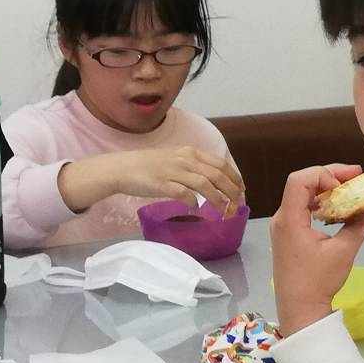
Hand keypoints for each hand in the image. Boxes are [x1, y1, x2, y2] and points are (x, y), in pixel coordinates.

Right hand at [61, 146, 244, 215]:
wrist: (122, 168)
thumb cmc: (149, 165)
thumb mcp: (175, 158)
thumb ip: (193, 166)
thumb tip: (212, 180)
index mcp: (190, 152)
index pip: (220, 164)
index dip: (235, 177)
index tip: (241, 188)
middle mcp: (185, 159)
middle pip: (217, 175)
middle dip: (232, 190)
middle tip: (237, 204)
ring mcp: (174, 171)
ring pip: (205, 184)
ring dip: (217, 198)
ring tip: (223, 210)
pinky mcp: (162, 184)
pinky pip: (184, 194)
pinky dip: (194, 202)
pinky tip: (197, 209)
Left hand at [270, 164, 363, 334]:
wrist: (299, 310)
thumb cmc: (318, 282)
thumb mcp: (344, 251)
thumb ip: (359, 224)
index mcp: (290, 219)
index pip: (300, 179)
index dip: (324, 175)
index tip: (345, 187)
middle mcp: (282, 218)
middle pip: (303, 183)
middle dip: (331, 176)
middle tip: (357, 176)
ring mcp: (283, 226)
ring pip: (303, 195)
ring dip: (328, 189)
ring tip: (351, 191)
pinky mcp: (288, 234)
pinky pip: (303, 208)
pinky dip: (322, 203)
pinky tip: (339, 210)